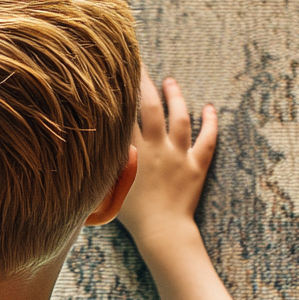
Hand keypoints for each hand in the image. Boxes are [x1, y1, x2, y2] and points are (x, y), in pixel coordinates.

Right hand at [117, 65, 217, 245]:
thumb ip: (102, 166)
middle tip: (141, 65)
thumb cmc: (131, 217)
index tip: (117, 73)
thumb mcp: (107, 189)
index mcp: (132, 153)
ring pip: (180, 117)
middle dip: (145, 82)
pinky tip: (210, 108)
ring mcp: (178, 156)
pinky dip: (211, 123)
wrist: (162, 233)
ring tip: (170, 82)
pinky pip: (207, 140)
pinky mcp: (197, 167)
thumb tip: (87, 150)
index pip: (124, 114)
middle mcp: (156, 148)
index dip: (120, 92)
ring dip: (176, 96)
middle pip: (151, 107)